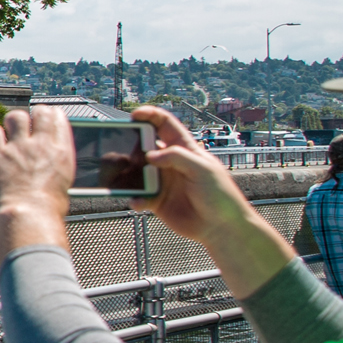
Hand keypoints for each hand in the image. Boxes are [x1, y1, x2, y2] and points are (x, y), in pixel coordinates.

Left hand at [0, 106, 72, 252]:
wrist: (29, 215)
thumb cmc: (47, 208)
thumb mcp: (62, 183)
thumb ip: (54, 167)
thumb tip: (47, 166)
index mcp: (61, 151)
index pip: (57, 118)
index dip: (49, 116)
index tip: (42, 119)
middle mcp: (41, 144)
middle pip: (39, 112)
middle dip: (32, 116)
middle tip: (25, 126)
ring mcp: (19, 147)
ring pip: (15, 116)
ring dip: (11, 123)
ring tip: (9, 135)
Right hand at [126, 105, 299, 298]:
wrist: (221, 227)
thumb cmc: (220, 195)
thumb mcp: (203, 169)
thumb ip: (177, 157)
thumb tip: (149, 155)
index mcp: (185, 149)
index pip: (165, 125)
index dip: (150, 116)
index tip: (134, 116)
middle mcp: (170, 163)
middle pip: (144, 147)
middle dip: (130, 146)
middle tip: (120, 151)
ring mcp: (162, 181)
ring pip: (136, 172)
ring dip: (127, 174)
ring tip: (121, 178)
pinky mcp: (156, 200)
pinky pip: (138, 195)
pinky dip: (134, 198)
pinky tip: (138, 202)